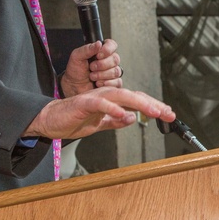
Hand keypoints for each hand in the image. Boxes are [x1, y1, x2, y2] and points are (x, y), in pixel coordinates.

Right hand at [23, 86, 173, 139]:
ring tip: (154, 111)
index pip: (136, 101)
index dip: (154, 106)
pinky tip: (125, 114)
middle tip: (168, 113)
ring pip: (121, 95)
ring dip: (140, 103)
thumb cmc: (72, 120)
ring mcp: (95, 97)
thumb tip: (132, 118)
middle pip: (134, 96)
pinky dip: (113, 108)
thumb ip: (115, 121)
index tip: (168, 114)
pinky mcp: (83, 103)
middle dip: (153, 104)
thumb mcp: (99, 124)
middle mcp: (106, 95)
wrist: (49, 121)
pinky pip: (100, 104)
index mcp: (111, 101)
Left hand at [60, 39, 122, 96]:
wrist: (73, 87)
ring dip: (102, 75)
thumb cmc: (75, 71)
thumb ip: (87, 49)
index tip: (98, 55)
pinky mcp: (113, 83)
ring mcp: (112, 72)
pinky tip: (98, 83)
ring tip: (92, 76)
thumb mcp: (77, 57)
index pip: (112, 45)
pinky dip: (106, 83)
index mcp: (100, 51)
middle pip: (115, 59)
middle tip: (91, 67)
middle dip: (102, 64)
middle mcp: (108, 60)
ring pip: (116, 71)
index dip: (107, 49)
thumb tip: (98, 43)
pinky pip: (117, 82)